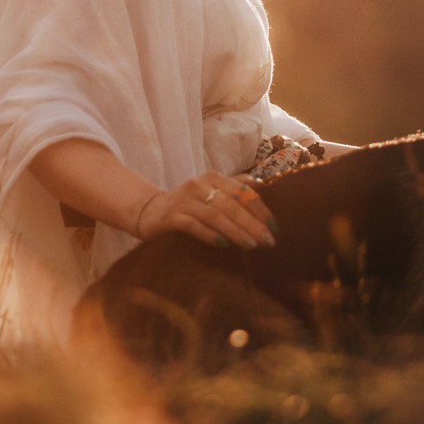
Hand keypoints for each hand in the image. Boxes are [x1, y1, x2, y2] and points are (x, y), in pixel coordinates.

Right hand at [139, 169, 275, 247]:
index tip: (274, 227)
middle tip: (268, 240)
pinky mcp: (171, 216)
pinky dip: (210, 235)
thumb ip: (233, 186)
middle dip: (252, 223)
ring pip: (215, 215)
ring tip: (252, 245)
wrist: (149, 211)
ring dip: (236, 231)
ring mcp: (184, 200)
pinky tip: (224, 245)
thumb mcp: (210, 191)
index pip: (242, 191)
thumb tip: (260, 185)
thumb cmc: (188, 204)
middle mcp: (199, 185)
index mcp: (212, 178)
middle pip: (231, 204)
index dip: (260, 208)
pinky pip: (194, 226)